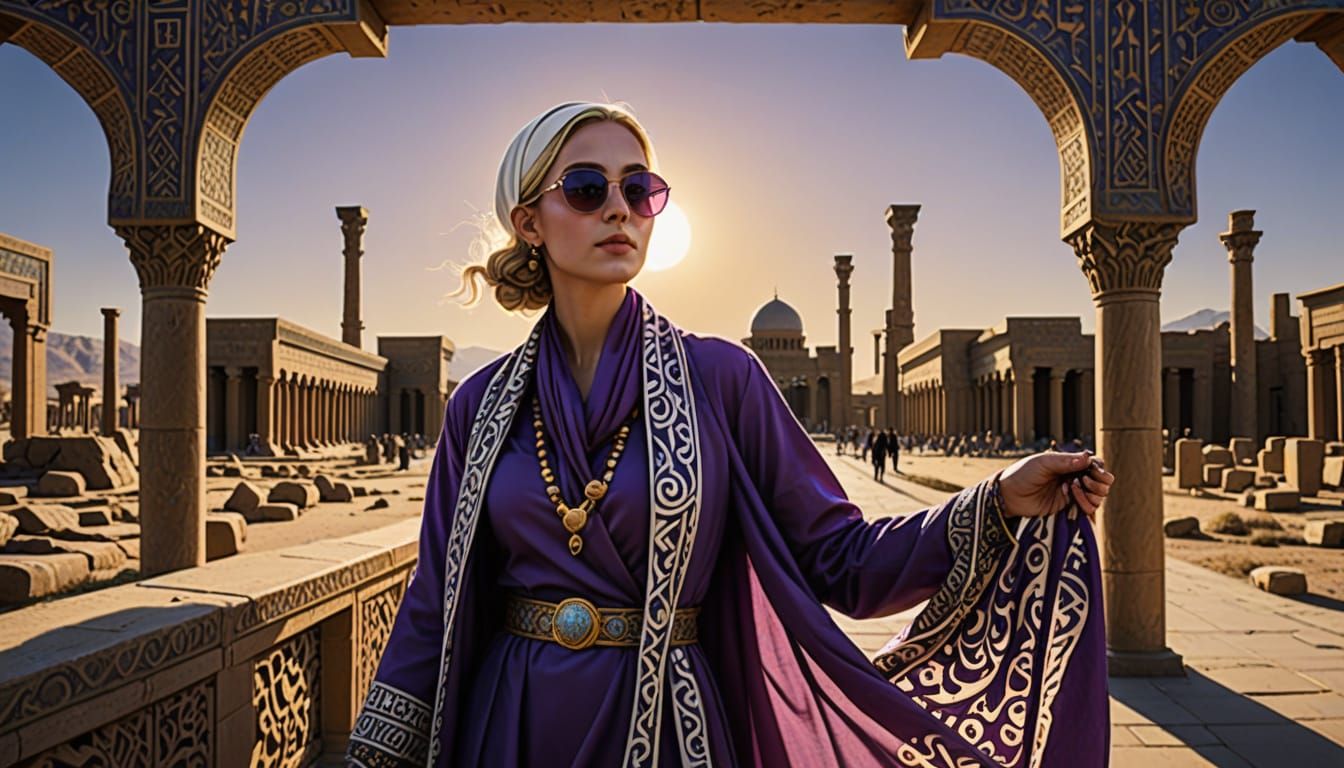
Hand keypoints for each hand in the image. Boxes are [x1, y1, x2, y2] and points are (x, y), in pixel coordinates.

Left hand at [996, 451, 1114, 523]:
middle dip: (1099, 481)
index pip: (1096, 464)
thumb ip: (1065, 461)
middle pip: (1104, 481)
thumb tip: (1088, 457)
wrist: (1008, 495)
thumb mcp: (1043, 463)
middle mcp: (1075, 477)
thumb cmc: (1023, 473)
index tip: (1092, 470)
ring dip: (1092, 492)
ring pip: (1099, 495)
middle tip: (1084, 480)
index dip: (1099, 468)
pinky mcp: (1069, 507)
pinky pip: (1089, 508)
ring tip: (1073, 488)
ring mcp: (1074, 493)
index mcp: (1070, 463)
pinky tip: (1071, 496)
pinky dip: (1086, 503)